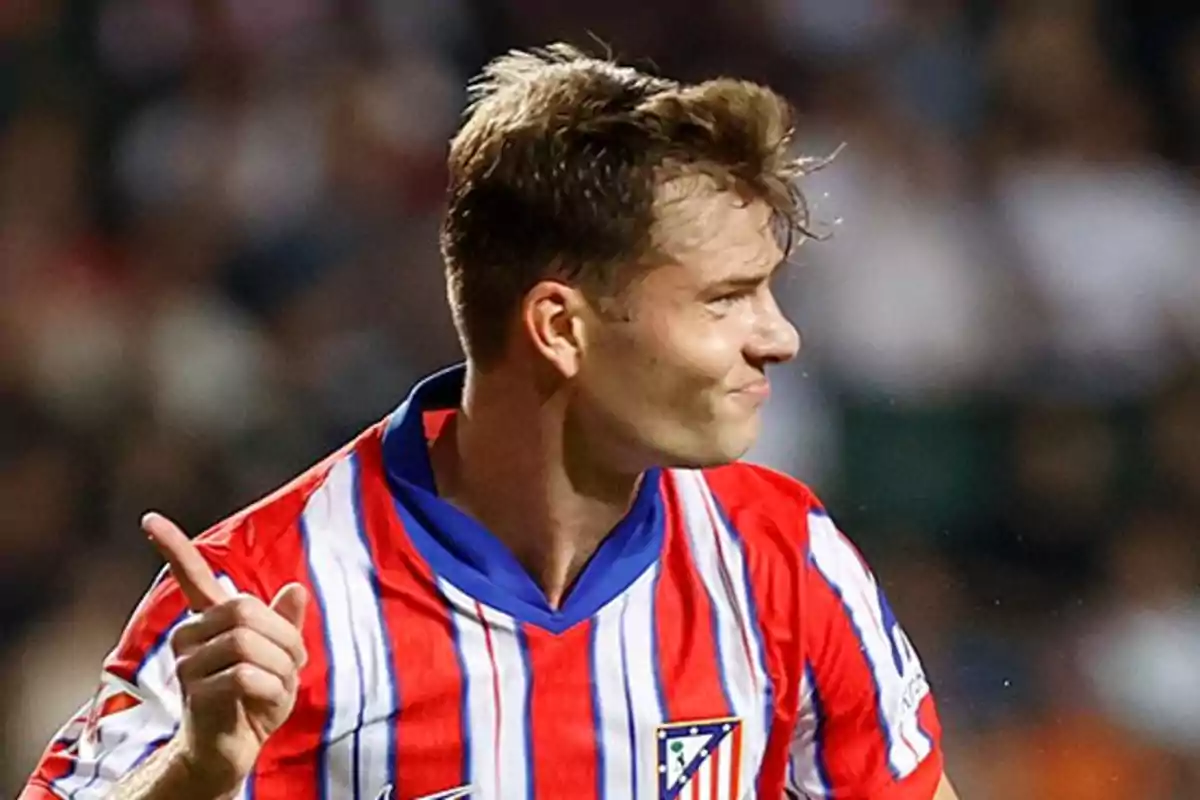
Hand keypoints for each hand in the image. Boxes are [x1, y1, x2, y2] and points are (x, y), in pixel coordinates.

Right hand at [143, 512, 307, 793]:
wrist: (232, 749)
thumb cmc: (255, 700)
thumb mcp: (281, 658)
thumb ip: (285, 625)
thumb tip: (295, 588)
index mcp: (210, 622)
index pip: (190, 577)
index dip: (172, 547)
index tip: (149, 518)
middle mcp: (190, 637)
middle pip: (246, 610)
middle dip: (284, 637)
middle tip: (293, 665)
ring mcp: (188, 665)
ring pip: (249, 643)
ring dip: (281, 667)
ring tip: (280, 688)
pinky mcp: (197, 693)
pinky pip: (245, 676)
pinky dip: (272, 689)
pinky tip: (268, 703)